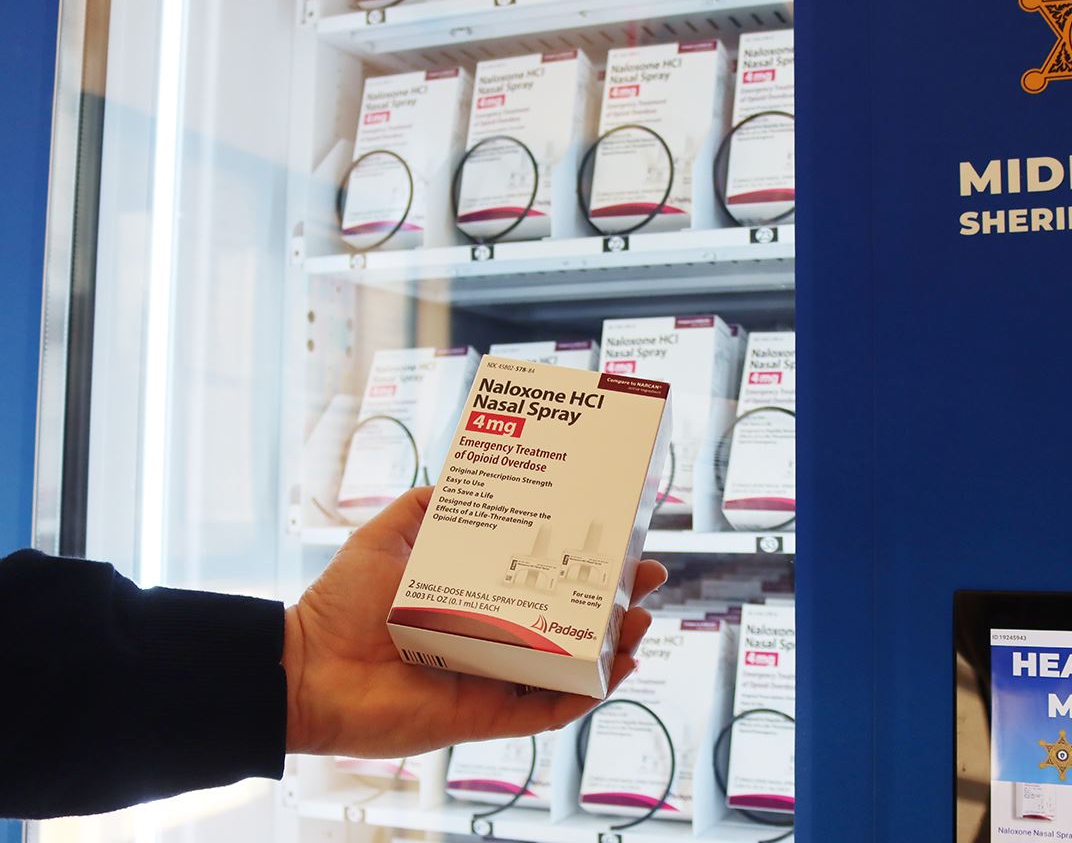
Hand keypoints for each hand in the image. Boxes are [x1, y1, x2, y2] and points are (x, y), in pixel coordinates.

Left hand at [282, 486, 665, 756]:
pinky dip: (586, 694)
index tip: (617, 542)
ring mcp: (494, 680)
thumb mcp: (388, 535)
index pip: (543, 582)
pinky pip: (550, 710)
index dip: (584, 566)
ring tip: (638, 621)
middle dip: (614, 603)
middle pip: (570, 623)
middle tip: (647, 578)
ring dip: (612, 648)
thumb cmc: (341, 604)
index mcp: (476, 599)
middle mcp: (492, 640)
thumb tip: (462, 474)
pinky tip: (612, 670)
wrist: (306, 667)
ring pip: (571, 668)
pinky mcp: (488, 716)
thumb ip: (425, 507)